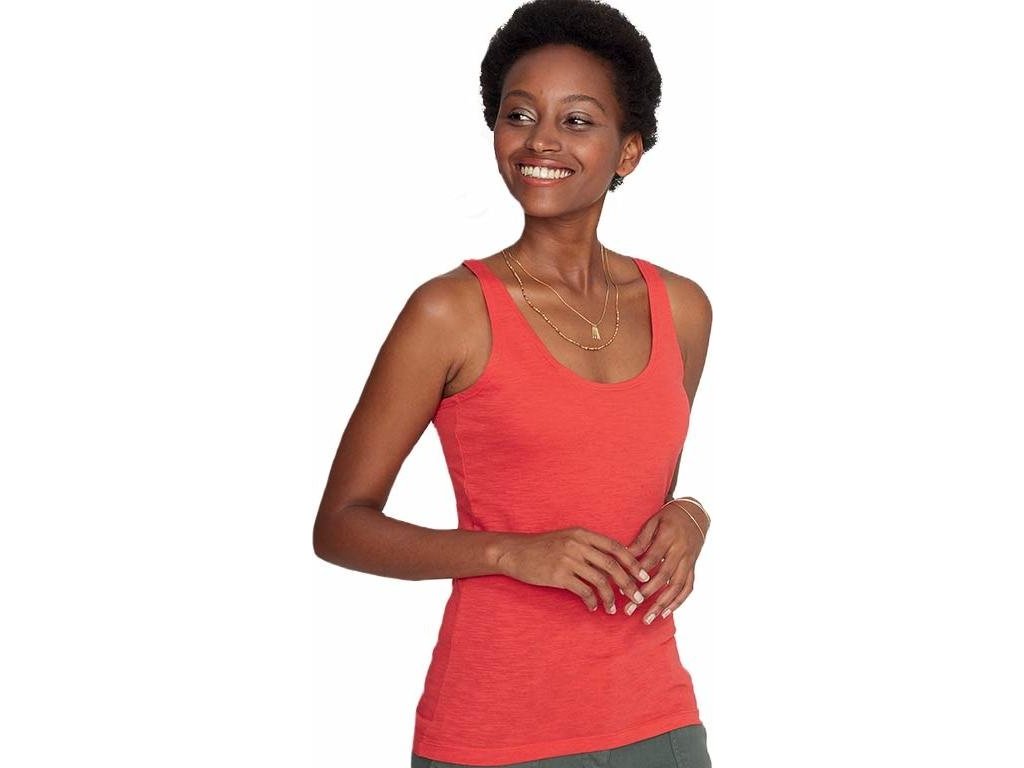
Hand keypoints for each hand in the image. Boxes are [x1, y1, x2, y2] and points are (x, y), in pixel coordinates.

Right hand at [495, 527, 651, 614]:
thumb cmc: (541, 547)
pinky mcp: (558, 575)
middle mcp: (577, 544)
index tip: (644, 576)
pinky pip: (583, 591)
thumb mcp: (567, 539)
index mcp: (582, 534)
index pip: (615, 547)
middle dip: (628, 583)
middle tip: (636, 597)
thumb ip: (588, 547)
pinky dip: (592, 601)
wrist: (514, 552)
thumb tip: (612, 564)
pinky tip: (593, 607)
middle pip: (612, 565)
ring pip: (600, 580)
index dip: (632, 562)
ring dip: (610, 597)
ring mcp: (568, 559)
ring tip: (613, 609)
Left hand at [623, 500, 706, 624]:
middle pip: (664, 576)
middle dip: (647, 595)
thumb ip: (641, 539)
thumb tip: (625, 555)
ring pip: (677, 586)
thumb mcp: (653, 521)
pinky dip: (678, 601)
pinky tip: (665, 613)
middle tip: (630, 609)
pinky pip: (688, 587)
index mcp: (668, 537)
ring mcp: (689, 560)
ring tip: (648, 618)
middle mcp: (681, 551)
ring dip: (662, 604)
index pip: (652, 559)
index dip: (638, 574)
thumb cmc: (669, 516)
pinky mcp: (693, 567)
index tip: (623, 587)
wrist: (695, 514)